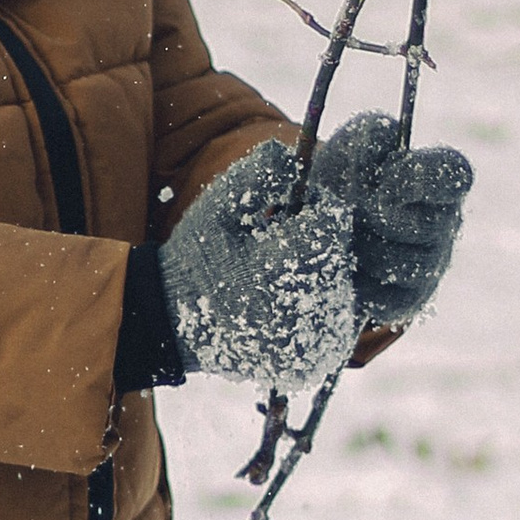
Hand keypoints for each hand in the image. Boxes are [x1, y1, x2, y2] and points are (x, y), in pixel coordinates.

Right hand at [157, 141, 357, 388]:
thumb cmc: (200, 258)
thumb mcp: (219, 205)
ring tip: (272, 283)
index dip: (309, 211)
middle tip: (269, 255)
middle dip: (315, 245)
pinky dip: (319, 306)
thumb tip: (298, 156)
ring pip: (344, 286)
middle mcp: (307, 315)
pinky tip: (284, 305)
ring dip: (318, 276)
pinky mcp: (316, 362)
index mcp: (284, 270)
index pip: (333, 220)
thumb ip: (260, 172)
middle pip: (342, 255)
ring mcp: (314, 345)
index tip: (277, 222)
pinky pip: (339, 318)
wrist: (175, 326)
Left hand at [309, 118, 472, 329]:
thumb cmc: (347, 176)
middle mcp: (445, 223)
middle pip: (427, 226)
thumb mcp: (354, 143)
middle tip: (353, 207)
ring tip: (345, 237)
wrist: (321, 225)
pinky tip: (348, 268)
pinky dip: (358, 285)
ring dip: (364, 250)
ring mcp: (432, 266)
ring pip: (404, 265)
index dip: (419, 179)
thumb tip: (384, 142)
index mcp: (441, 178)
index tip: (386, 178)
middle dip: (378, 215)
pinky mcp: (409, 302)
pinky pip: (387, 300)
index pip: (455, 176)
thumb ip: (372, 133)